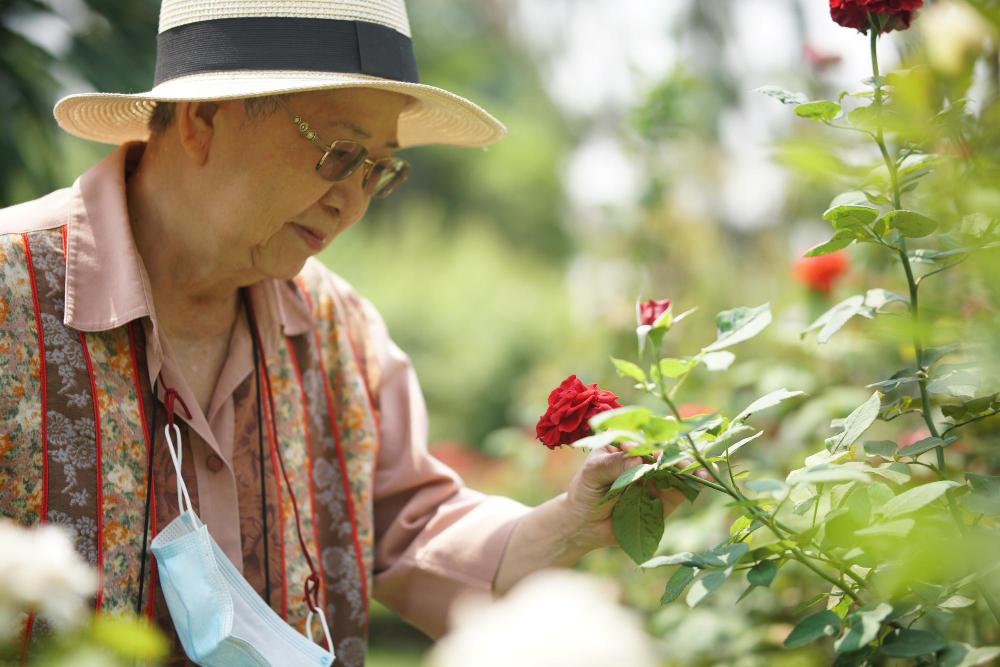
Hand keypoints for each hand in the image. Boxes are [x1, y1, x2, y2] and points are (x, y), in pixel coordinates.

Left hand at [563, 443, 687, 550]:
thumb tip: (638, 460)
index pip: (644, 434)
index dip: (654, 438)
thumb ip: (613, 465)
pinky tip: (701, 480)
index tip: (655, 449)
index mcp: (626, 443)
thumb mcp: (593, 473)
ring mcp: (656, 477)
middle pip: (666, 449)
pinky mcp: (664, 497)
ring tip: (699, 469)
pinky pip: (681, 489)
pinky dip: (692, 484)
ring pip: (677, 467)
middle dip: (677, 452)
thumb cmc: (585, 491)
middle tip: (682, 459)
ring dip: (690, 466)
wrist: (585, 524)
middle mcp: (645, 457)